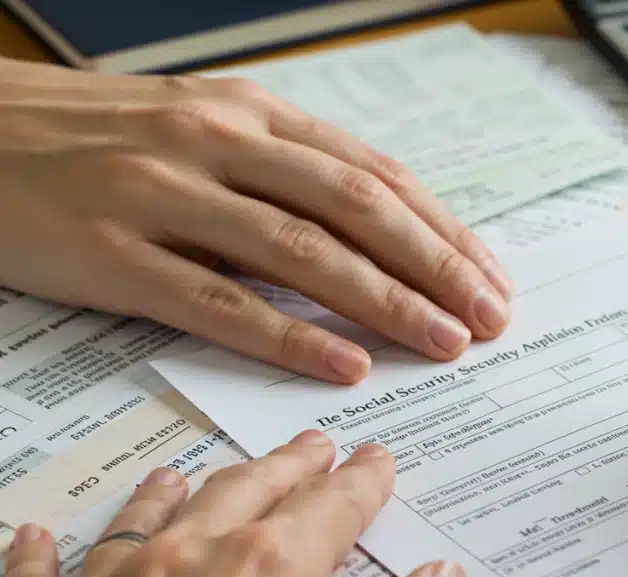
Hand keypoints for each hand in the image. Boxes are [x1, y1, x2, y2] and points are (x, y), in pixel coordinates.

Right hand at [0, 58, 512, 383]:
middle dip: (436, 266)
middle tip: (491, 317)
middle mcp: (218, 143)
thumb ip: (281, 167)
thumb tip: (374, 224)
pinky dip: (289, 337)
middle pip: (357, 208)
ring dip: (385, 302)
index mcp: (249, 113)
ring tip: (444, 343)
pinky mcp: (114, 255)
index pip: (374, 173)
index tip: (490, 276)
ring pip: (302, 252)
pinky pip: (218, 302)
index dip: (441, 228)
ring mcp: (165, 196)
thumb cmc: (91, 137)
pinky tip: (343, 366)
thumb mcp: (199, 124)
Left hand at [3, 431, 466, 576]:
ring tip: (187, 475)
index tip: (376, 460)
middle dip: (285, 468)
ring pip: (145, 519)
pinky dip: (37, 558)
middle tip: (308, 448)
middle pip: (247, 491)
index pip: (334, 504)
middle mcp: (186, 560)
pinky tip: (34, 538)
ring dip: (174, 493)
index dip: (362, 480)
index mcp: (269, 568)